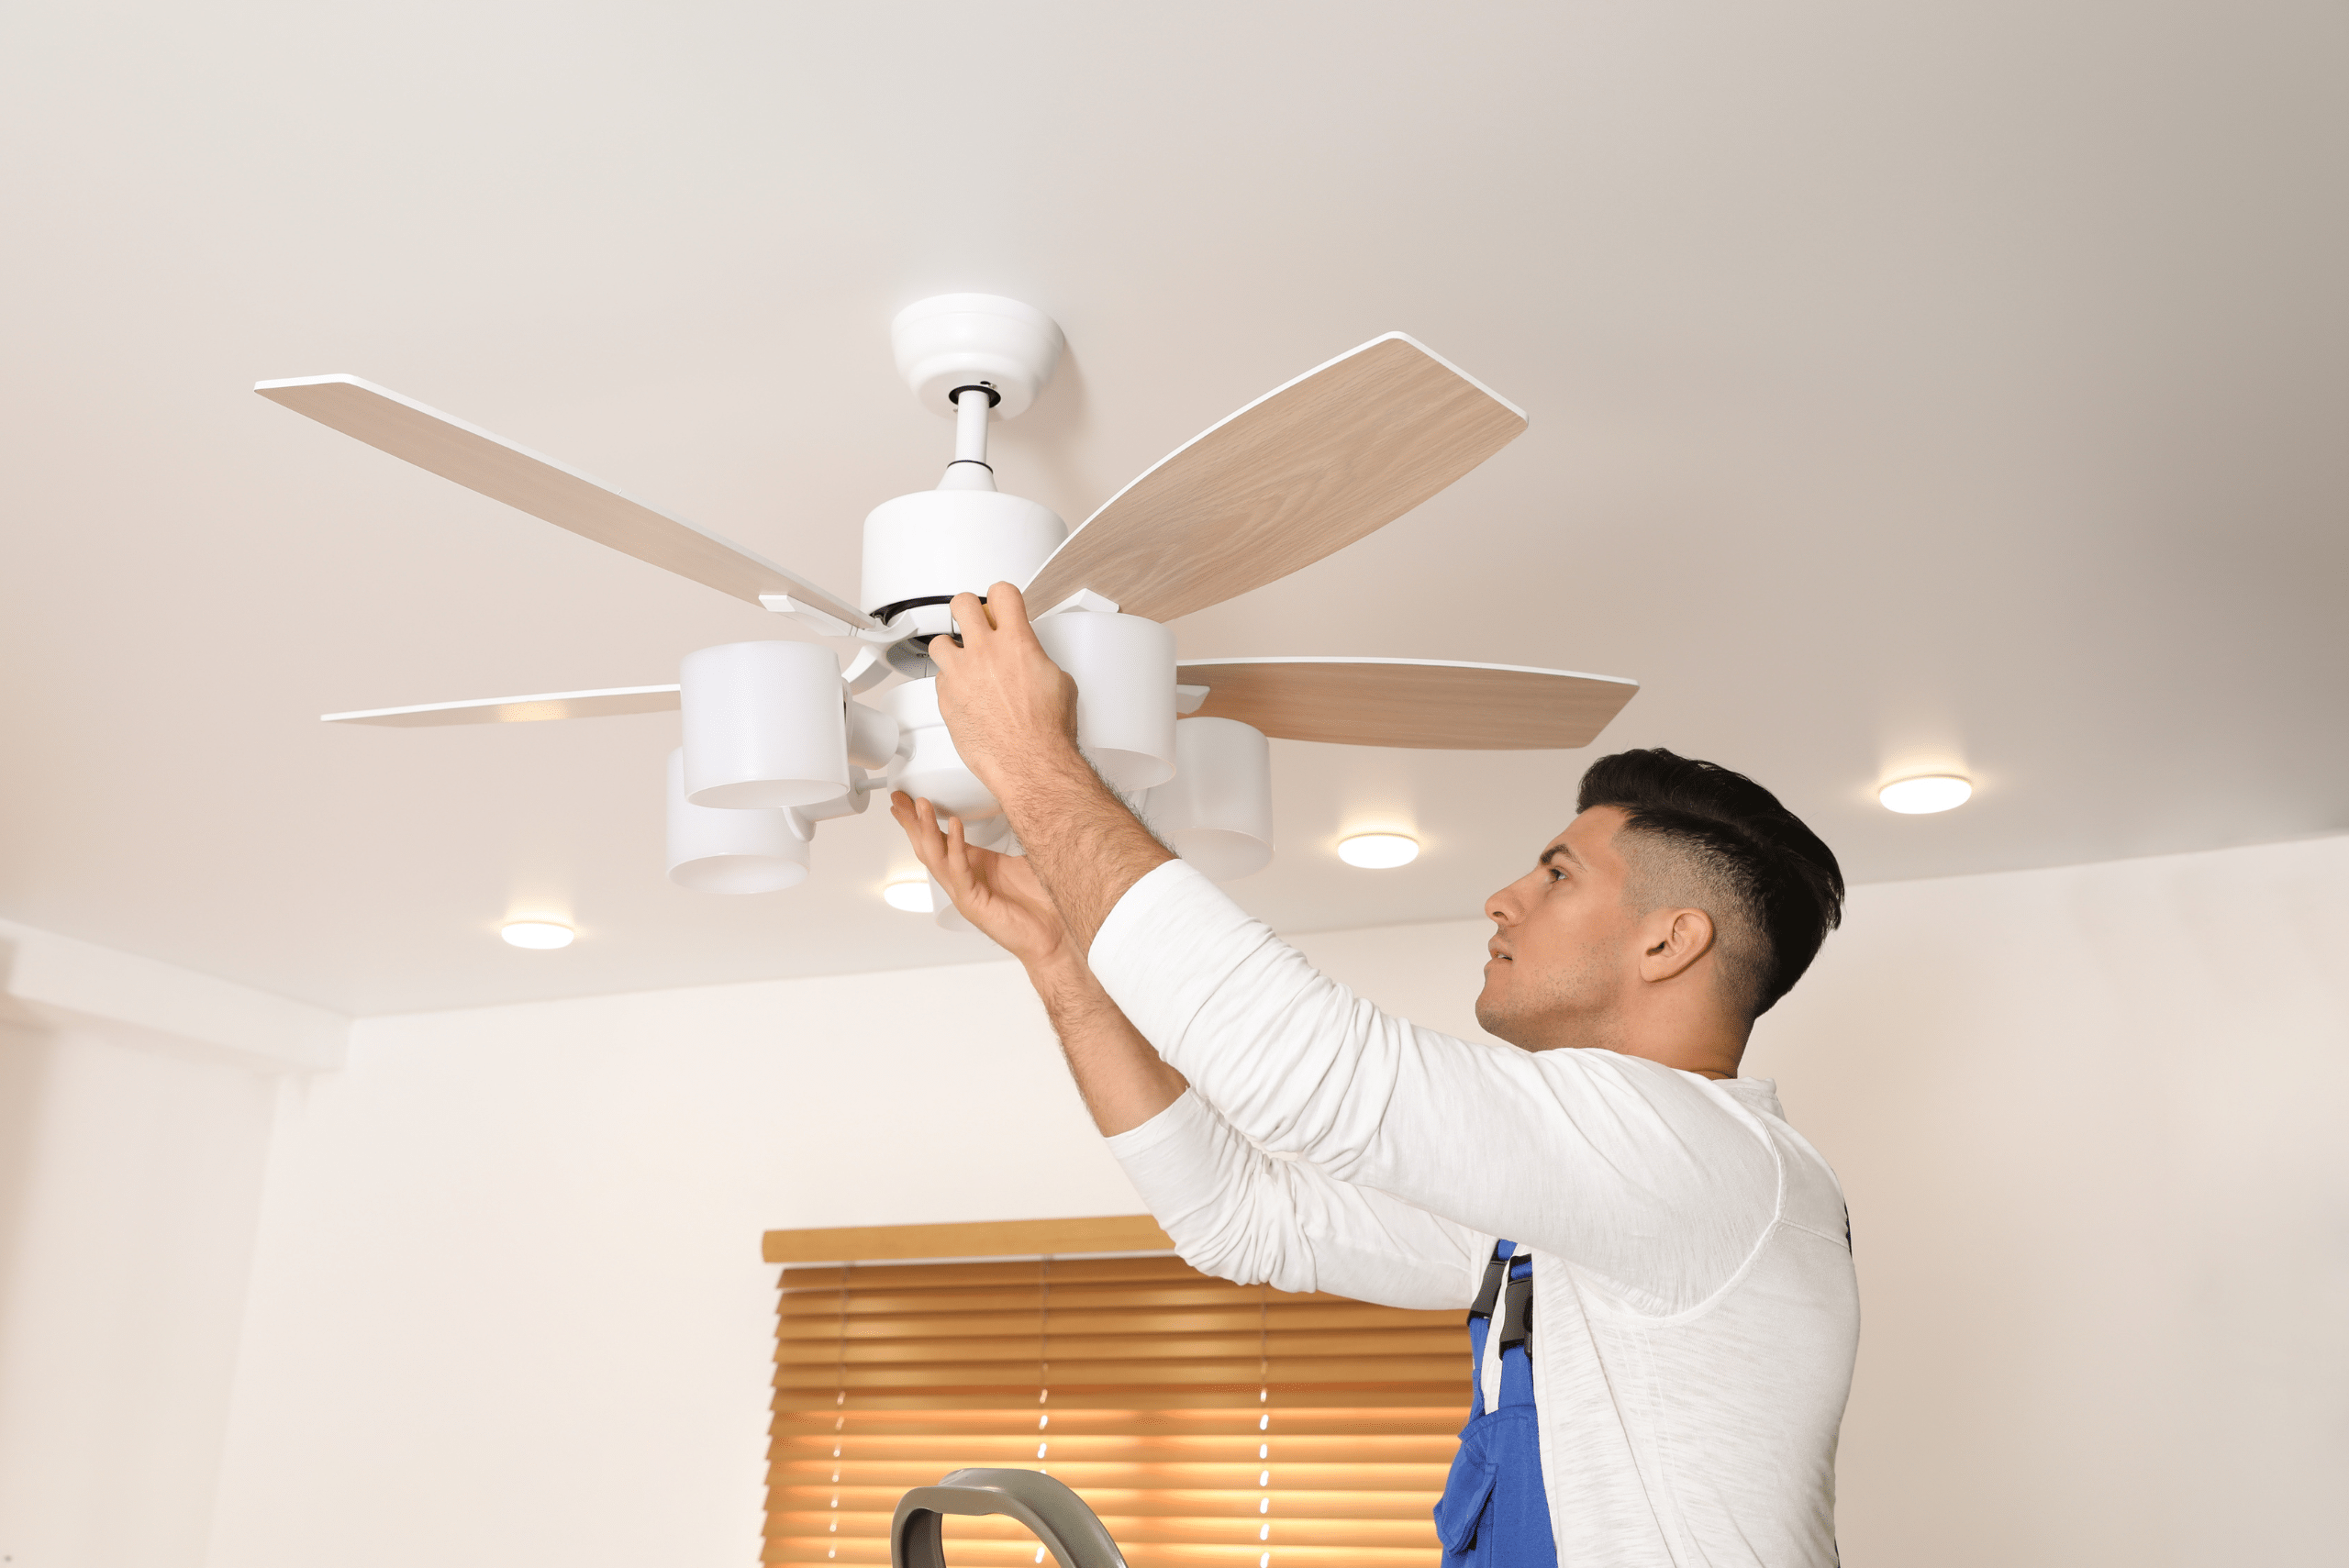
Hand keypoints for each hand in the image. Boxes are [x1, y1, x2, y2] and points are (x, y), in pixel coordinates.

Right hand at [890, 790, 1070, 969]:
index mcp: (972, 868)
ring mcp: (965, 893)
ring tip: (922, 805)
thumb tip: (1023, 809)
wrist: (1055, 936)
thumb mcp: (1025, 859)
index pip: (939, 841)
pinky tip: (954, 825)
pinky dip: (955, 846)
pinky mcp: (973, 903)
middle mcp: (963, 881)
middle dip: (912, 822)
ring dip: (926, 830)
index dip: (922, 821)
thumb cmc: (1042, 904)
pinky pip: (959, 871)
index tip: (908, 800)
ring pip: (936, 858)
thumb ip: (1016, 836)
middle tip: (900, 798)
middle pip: (928, 848)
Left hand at [927, 582, 1084, 799]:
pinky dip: (950, 684)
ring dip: (951, 648)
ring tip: (963, 661)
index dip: (1000, 596)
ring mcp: (961, 675)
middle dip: (968, 609)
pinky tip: (964, 694)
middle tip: (974, 621)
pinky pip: (940, 680)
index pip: (1001, 593)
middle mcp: (984, 652)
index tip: (1000, 604)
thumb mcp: (1058, 681)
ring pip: (940, 642)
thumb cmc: (1047, 731)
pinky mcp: (946, 699)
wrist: (1029, 762)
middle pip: (961, 604)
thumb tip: (1031, 660)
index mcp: (1016, 642)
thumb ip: (1036, 659)